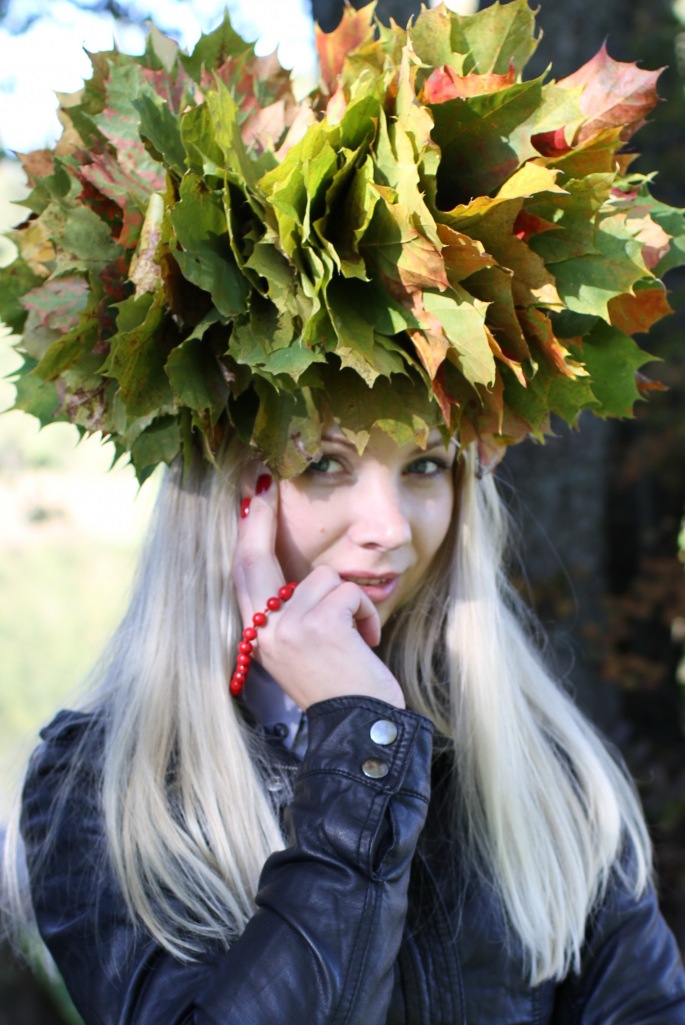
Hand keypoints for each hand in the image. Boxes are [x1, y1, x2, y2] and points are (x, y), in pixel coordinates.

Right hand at [232, 475, 404, 710]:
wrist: (358, 728)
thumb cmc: (339, 689)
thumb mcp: (303, 652)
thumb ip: (293, 615)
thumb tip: (302, 576)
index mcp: (258, 637)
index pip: (242, 574)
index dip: (244, 534)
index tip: (248, 498)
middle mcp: (263, 631)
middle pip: (254, 558)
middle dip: (260, 516)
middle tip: (264, 480)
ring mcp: (286, 627)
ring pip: (323, 577)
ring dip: (350, 602)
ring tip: (355, 638)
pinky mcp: (317, 625)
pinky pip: (349, 592)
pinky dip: (366, 614)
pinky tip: (365, 644)